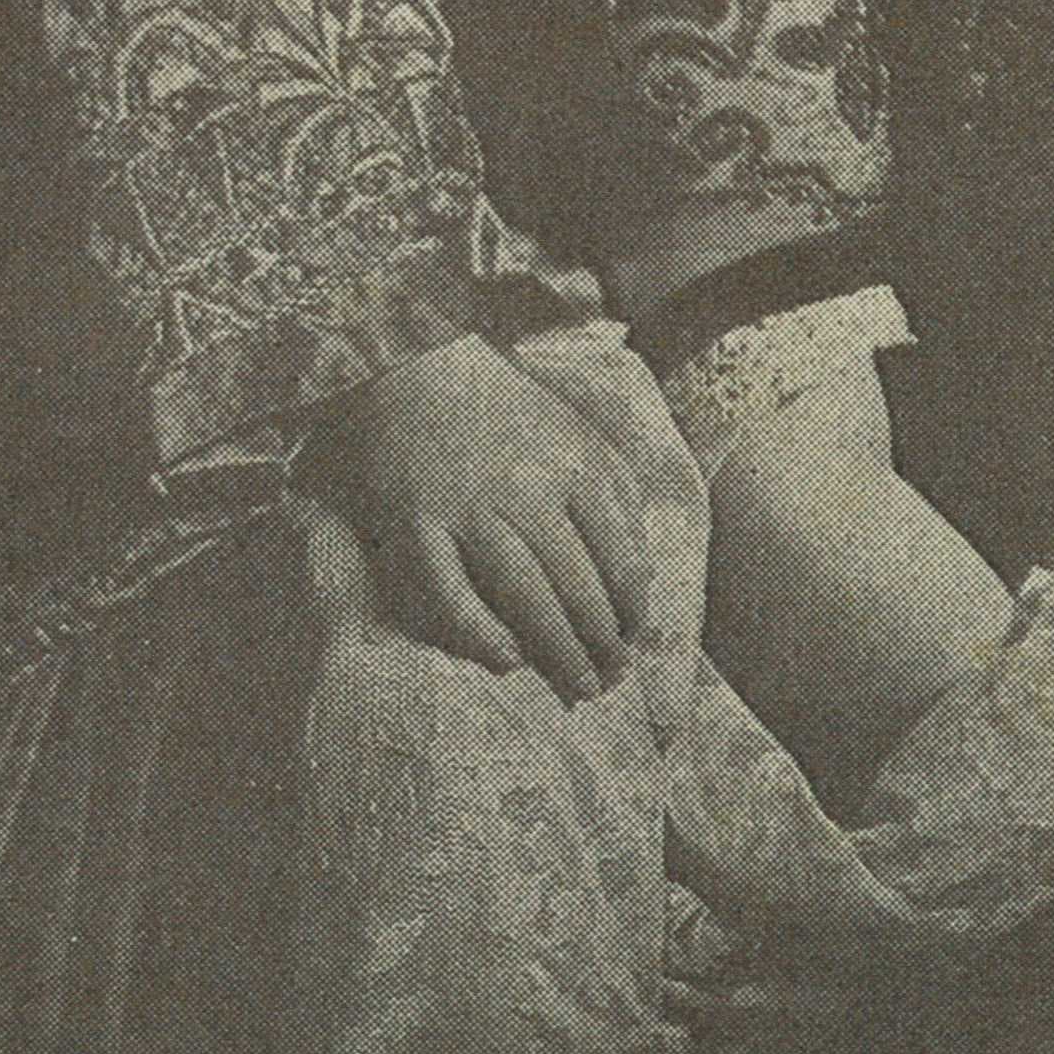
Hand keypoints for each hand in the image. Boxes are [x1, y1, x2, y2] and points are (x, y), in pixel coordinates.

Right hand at [300, 334, 655, 700]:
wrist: (412, 364)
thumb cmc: (503, 407)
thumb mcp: (577, 434)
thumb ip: (617, 495)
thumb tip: (641, 576)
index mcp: (576, 464)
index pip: (620, 557)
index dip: (633, 611)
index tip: (635, 642)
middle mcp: (528, 488)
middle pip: (577, 586)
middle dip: (601, 645)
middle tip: (610, 682)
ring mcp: (470, 509)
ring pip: (524, 596)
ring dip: (557, 652)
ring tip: (577, 689)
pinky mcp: (416, 524)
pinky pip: (448, 593)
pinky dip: (478, 632)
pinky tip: (506, 659)